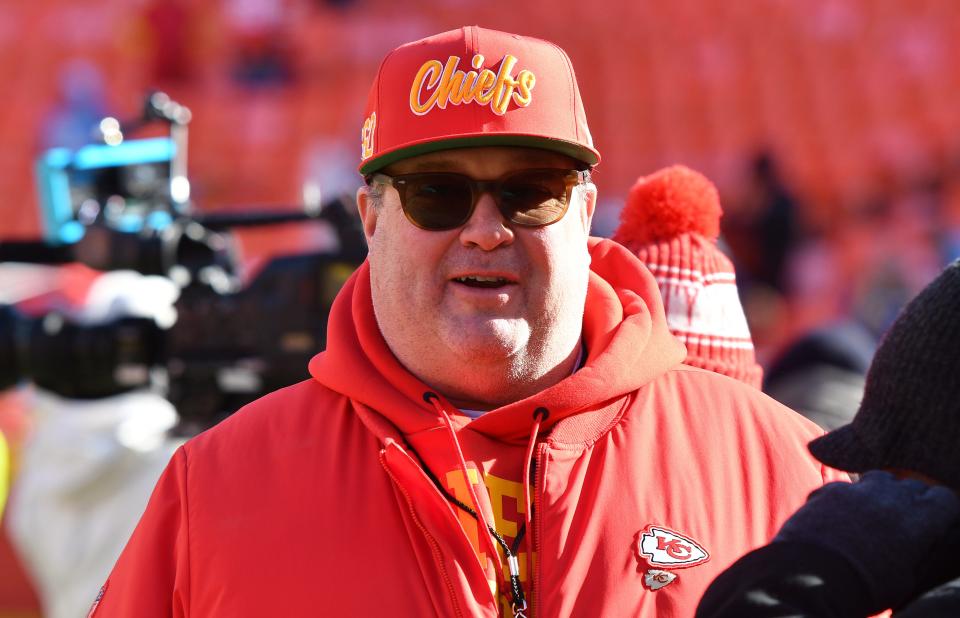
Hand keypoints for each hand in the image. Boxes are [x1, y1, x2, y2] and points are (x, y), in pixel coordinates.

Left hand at [774, 470, 959, 607]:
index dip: (939, 510)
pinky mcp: (830, 490)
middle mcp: (893, 497)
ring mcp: (860, 490)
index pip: (943, 499)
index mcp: (921, 519)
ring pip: (879, 478)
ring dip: (880, 491)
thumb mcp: (905, 576)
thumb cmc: (866, 585)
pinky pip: (844, 487)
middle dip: (911, 500)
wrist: (814, 577)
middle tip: (901, 521)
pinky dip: (845, 498)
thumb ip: (916, 551)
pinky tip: (838, 516)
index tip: (932, 522)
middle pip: (912, 486)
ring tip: (871, 513)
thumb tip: (917, 544)